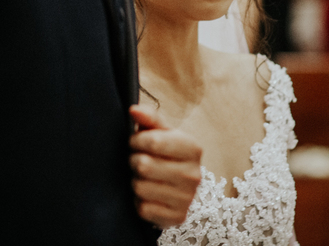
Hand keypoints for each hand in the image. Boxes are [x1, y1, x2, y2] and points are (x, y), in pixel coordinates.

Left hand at [128, 105, 202, 228]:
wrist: (178, 185)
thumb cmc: (167, 153)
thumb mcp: (161, 132)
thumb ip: (149, 118)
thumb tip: (134, 109)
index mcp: (192, 148)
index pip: (153, 142)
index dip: (136, 140)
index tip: (135, 142)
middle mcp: (194, 175)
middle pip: (144, 166)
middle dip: (134, 161)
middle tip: (138, 161)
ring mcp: (187, 198)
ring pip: (140, 188)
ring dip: (135, 182)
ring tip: (143, 178)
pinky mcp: (178, 218)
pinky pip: (144, 209)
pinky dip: (139, 202)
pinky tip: (148, 195)